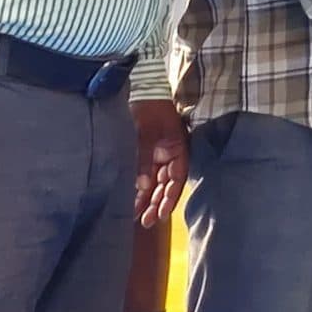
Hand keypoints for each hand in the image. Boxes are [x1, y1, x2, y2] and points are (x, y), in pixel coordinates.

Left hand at [132, 98, 188, 227]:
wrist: (142, 89)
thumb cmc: (148, 108)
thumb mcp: (146, 132)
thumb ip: (144, 158)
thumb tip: (141, 187)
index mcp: (178, 148)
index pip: (177, 179)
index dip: (170, 198)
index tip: (161, 214)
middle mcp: (170, 154)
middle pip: (166, 184)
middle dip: (157, 203)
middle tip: (145, 221)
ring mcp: (159, 153)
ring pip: (156, 181)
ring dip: (148, 198)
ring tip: (137, 217)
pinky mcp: (148, 152)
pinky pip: (146, 174)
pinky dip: (140, 187)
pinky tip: (133, 199)